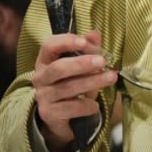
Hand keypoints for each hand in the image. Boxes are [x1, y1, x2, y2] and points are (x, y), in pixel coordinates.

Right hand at [32, 31, 111, 149]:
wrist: (61, 116)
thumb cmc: (71, 84)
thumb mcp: (79, 65)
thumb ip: (87, 48)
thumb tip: (95, 34)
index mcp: (45, 60)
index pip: (48, 46)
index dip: (65, 42)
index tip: (84, 41)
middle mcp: (41, 77)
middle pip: (58, 68)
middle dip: (82, 64)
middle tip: (102, 61)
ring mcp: (43, 96)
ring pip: (67, 88)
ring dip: (91, 82)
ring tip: (110, 78)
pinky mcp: (49, 114)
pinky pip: (70, 108)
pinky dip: (85, 106)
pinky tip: (96, 105)